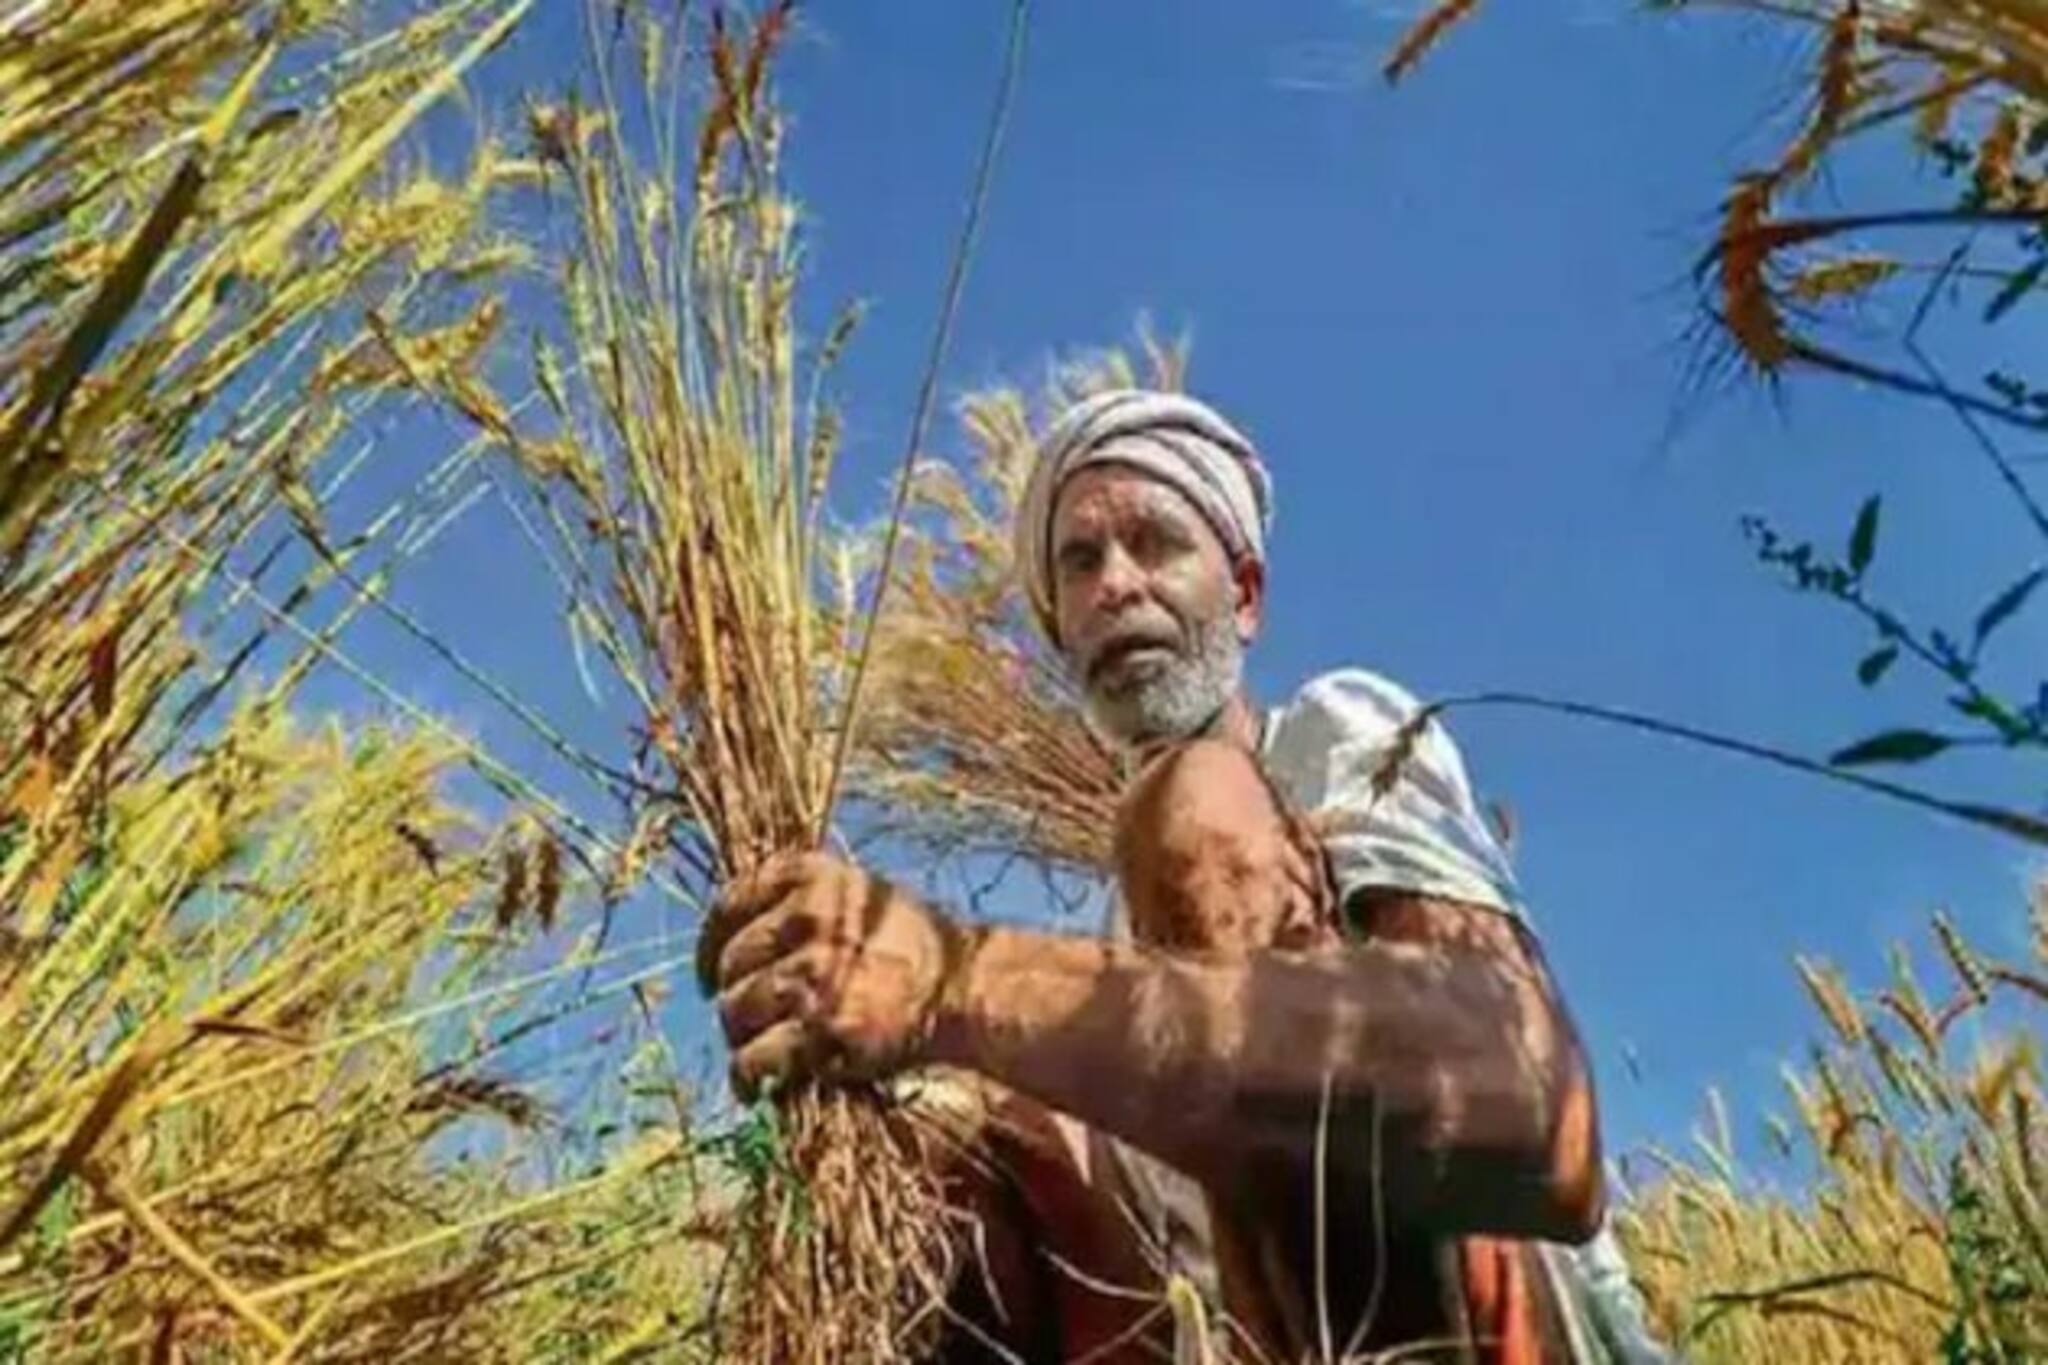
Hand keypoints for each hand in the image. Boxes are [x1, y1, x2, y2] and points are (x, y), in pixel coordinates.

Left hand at [695, 851, 977, 1099]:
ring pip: (735, 1012)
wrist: (963, 990)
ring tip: (760, 1052)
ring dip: (742, 1039)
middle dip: (734, 998)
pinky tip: (756, 1086)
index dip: (711, 945)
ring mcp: (812, 972)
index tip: (710, 974)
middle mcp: (807, 917)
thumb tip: (734, 938)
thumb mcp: (858, 896)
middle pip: (731, 964)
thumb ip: (800, 903)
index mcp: (812, 876)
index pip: (730, 904)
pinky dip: (748, 1077)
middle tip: (752, 1021)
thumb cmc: (912, 946)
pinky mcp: (819, 1028)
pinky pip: (754, 1058)